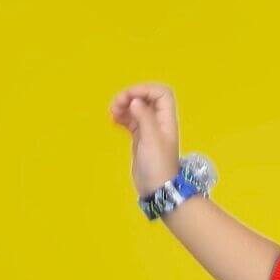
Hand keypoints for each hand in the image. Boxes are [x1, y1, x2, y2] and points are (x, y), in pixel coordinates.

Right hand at [108, 82, 181, 198]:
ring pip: (137, 108)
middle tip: (117, 105)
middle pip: (147, 98)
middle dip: (131, 96)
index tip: (130, 98)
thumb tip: (135, 101)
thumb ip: (144, 117)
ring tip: (113, 113)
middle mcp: (159, 122)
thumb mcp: (151, 139)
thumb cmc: (157, 165)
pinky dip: (123, 116)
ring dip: (124, 106)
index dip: (145, 90)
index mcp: (166, 120)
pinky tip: (114, 120)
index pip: (161, 93)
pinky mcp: (140, 138)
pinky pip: (131, 120)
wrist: (158, 190)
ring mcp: (150, 130)